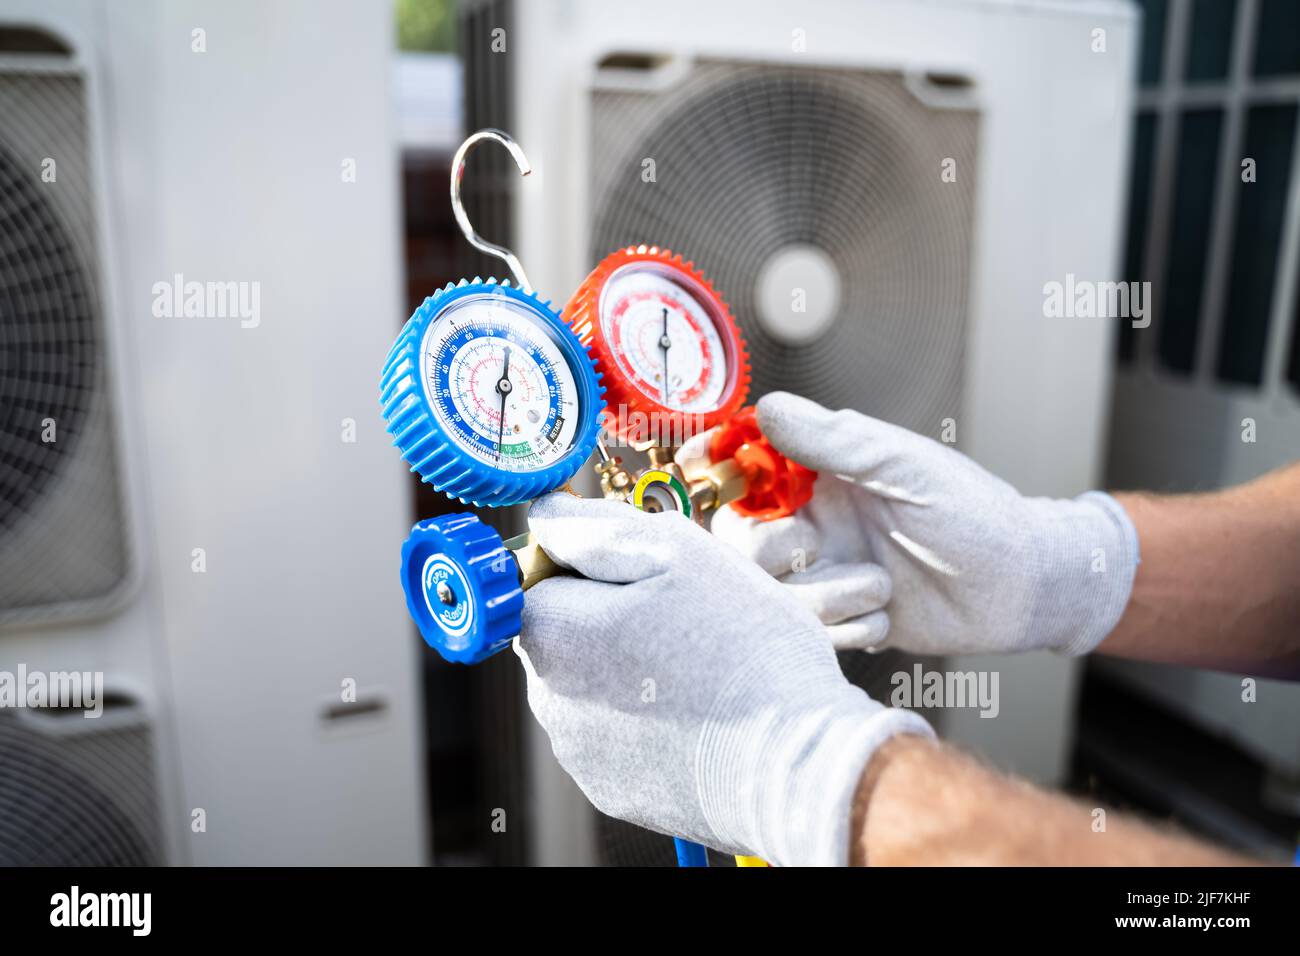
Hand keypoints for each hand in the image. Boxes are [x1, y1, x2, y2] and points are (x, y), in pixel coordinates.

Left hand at [517, 493, 931, 865]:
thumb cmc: (741, 650)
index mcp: (553, 631)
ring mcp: (579, 751)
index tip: (648, 569)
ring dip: (633, 668)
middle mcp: (547, 697)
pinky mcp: (613, 790)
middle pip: (568, 630)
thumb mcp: (674, 551)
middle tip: (687, 617)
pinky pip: (619, 734)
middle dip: (614, 614)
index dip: (593, 559)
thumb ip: (595, 527)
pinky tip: (702, 715)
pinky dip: (651, 720)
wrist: (794, 767)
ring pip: (594, 682)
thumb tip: (545, 515)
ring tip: (702, 671)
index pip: (539, 572)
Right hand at [698, 392, 1138, 656]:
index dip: (716, 466)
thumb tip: (765, 409)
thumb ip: (834, 442)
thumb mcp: (905, 466)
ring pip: (776, 592)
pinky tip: (888, 616)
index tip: (690, 469)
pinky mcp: (846, 617)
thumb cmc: (975, 512)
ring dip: (823, 595)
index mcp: (826, 474)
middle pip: (743, 538)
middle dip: (768, 550)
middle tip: (809, 548)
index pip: (750, 464)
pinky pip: (814, 631)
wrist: (1025, 586)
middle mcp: (818, 521)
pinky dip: (849, 627)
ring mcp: (830, 571)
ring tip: (880, 587)